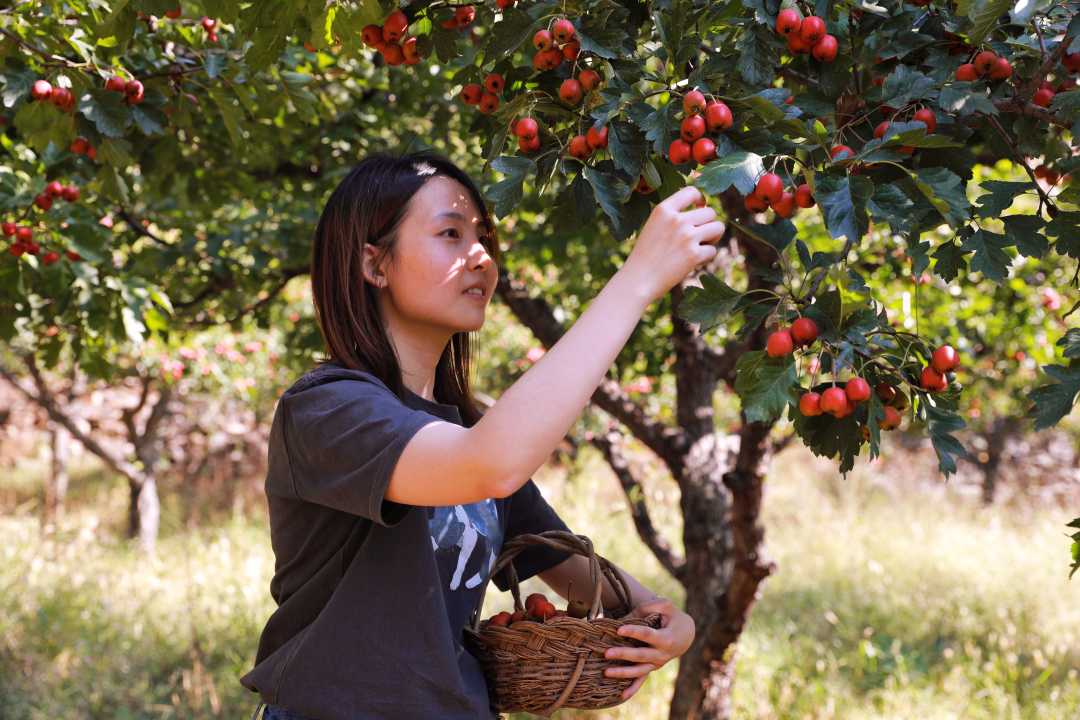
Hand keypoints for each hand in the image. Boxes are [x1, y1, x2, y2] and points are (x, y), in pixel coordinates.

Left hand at [602, 597, 695, 700]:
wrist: (687, 634)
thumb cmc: (673, 617)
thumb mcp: (664, 606)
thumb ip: (645, 609)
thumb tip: (623, 618)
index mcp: (666, 638)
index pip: (647, 635)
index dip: (633, 631)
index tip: (619, 629)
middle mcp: (662, 654)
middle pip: (640, 655)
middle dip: (623, 654)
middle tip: (606, 653)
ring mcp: (657, 663)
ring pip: (639, 671)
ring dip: (623, 673)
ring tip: (606, 672)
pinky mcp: (653, 667)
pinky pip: (642, 679)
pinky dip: (633, 688)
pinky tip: (622, 695)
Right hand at [617, 185, 722, 305]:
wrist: (638, 280)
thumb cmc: (645, 255)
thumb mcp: (653, 226)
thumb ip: (672, 216)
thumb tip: (703, 210)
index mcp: (663, 210)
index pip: (692, 191)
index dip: (700, 199)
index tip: (700, 209)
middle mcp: (676, 220)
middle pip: (710, 212)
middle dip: (708, 224)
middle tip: (699, 236)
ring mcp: (686, 237)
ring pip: (718, 227)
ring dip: (713, 237)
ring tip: (700, 246)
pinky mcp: (694, 255)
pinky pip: (713, 250)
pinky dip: (706, 257)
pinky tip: (693, 262)